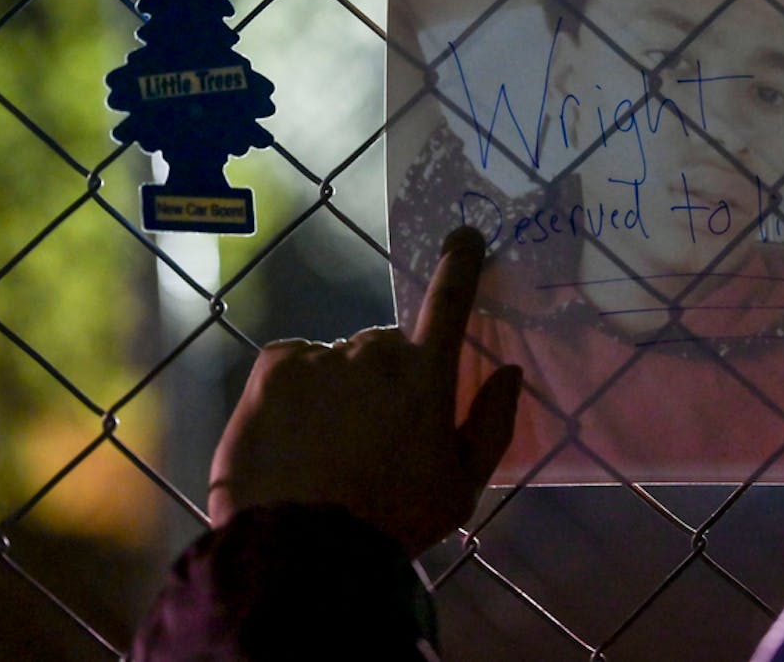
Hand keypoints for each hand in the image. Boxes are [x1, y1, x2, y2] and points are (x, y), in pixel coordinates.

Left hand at [207, 226, 521, 554]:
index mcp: (427, 376)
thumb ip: (492, 425)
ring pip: (338, 361)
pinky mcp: (275, 366)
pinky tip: (297, 435)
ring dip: (338, 388)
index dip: (461, 264)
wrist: (300, 549)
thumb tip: (508, 372)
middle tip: (372, 437)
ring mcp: (322, 355)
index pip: (450, 303)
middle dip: (384, 378)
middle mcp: (376, 352)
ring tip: (326, 449)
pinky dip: (298, 389)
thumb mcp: (461, 489)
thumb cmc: (392, 521)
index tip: (464, 235)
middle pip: (385, 349)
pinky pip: (296, 364)